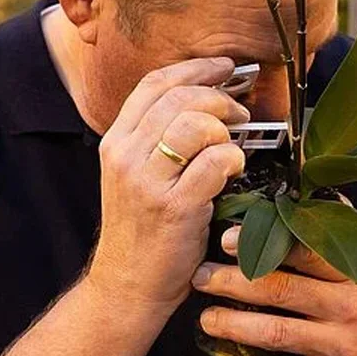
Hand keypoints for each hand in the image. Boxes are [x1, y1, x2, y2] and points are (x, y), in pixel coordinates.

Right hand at [86, 58, 249, 313]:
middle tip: (240, 113)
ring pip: (196, 124)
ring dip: (226, 130)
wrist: (126, 288)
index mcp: (116, 142)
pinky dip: (233, 160)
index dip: (195, 68)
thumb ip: (160, 139)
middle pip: (180, 97)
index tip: (225, 68)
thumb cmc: (143, 231)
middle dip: (220, 97)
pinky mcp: (173, 207)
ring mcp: (147, 181)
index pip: (155, 83)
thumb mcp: (137, 176)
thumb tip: (210, 102)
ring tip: (232, 148)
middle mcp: (125, 155)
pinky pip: (215, 161)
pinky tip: (233, 172)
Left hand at [193, 227, 356, 355]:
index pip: (308, 252)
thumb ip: (342, 241)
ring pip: (278, 334)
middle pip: (283, 290)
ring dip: (235, 325)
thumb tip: (310, 199)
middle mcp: (349, 307)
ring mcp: (341, 346)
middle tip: (202, 276)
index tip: (230, 237)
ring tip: (206, 318)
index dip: (266, 243)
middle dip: (235, 283)